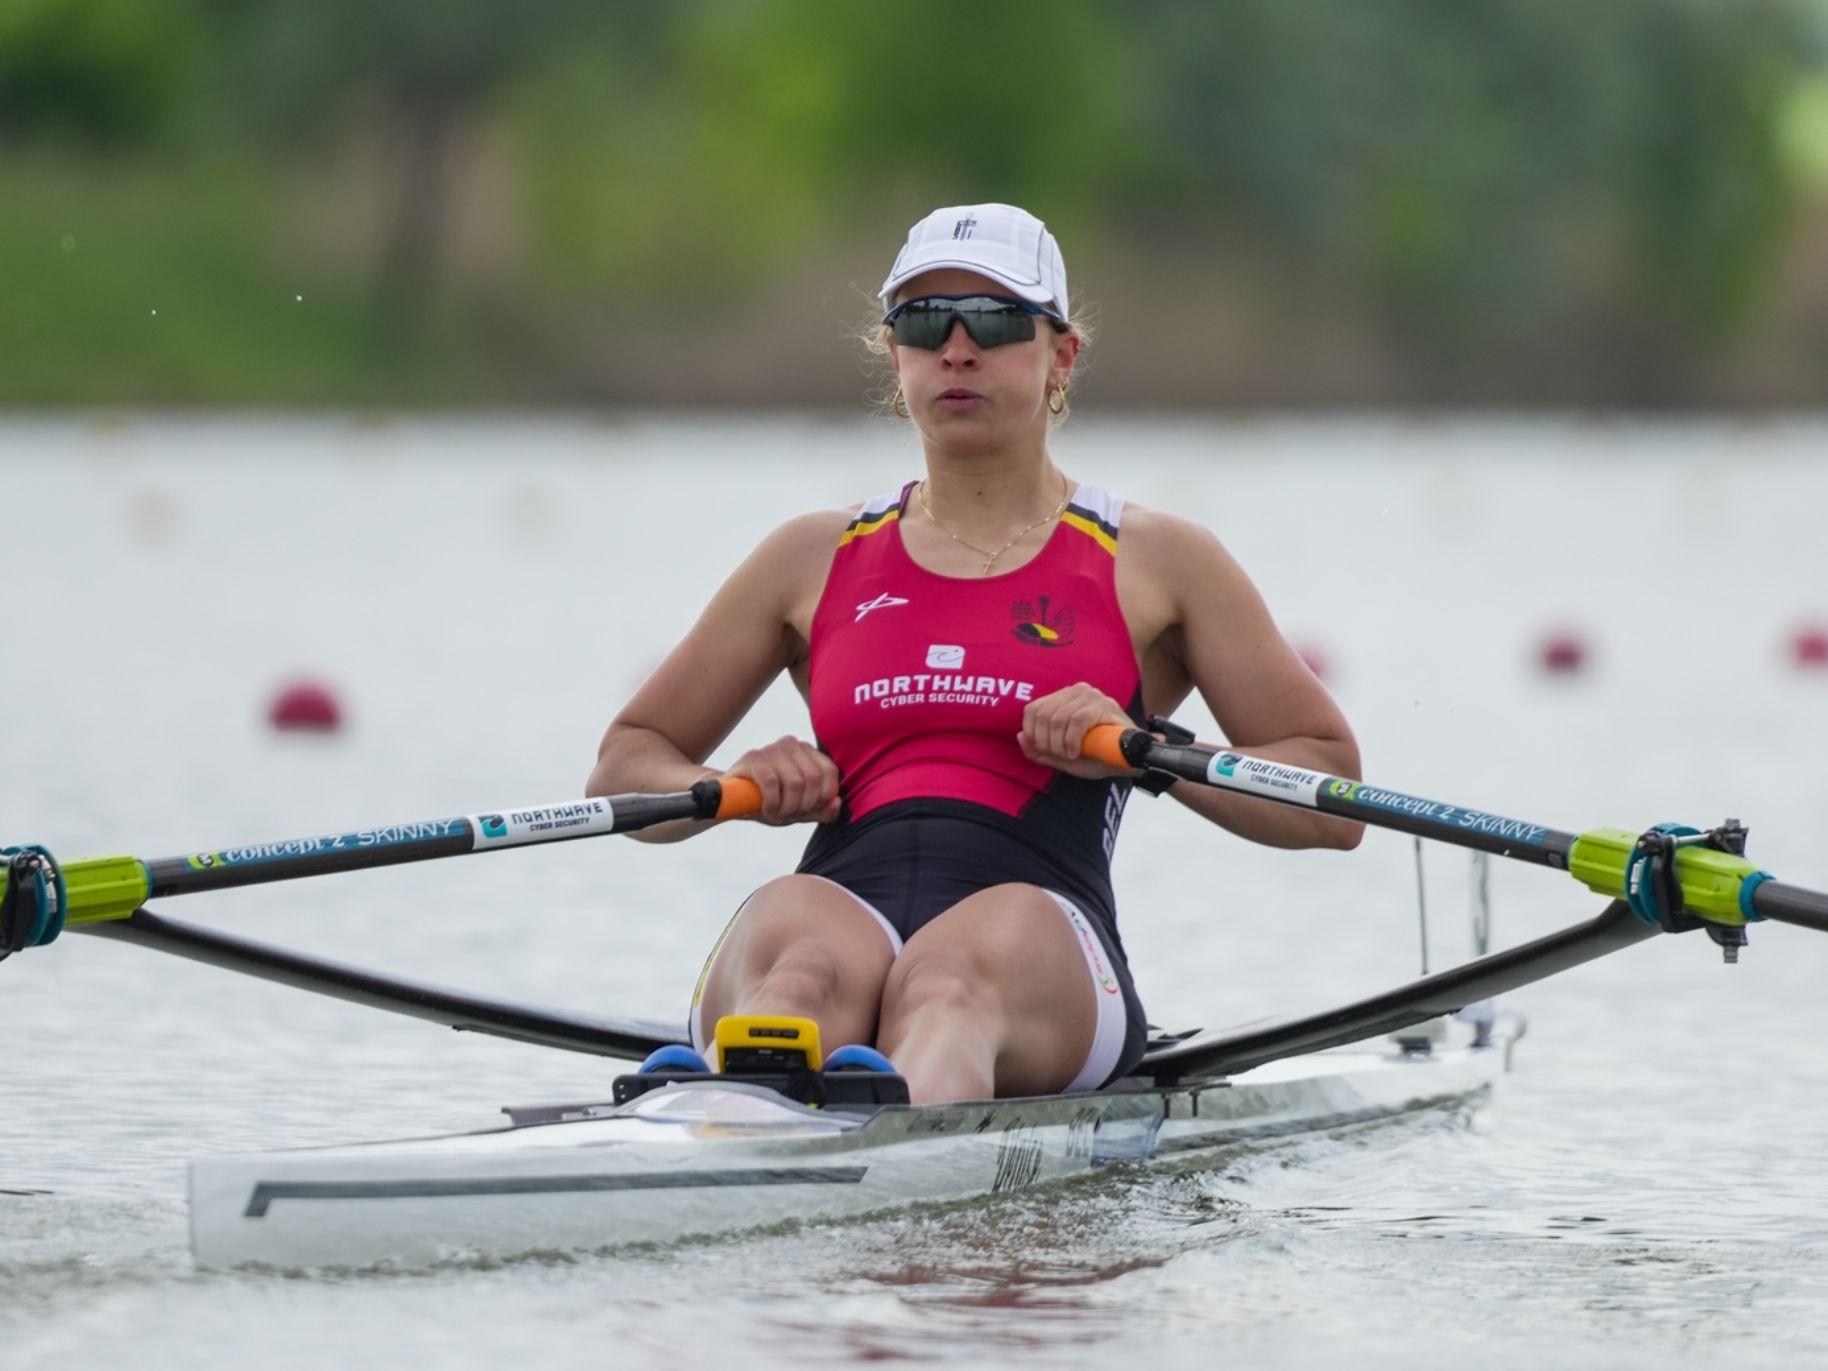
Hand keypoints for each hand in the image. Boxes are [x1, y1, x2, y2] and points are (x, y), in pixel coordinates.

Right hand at [724, 736, 841, 825]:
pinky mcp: (752, 757)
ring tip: (775, 813)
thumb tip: (837, 802)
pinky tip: (766, 809)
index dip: (822, 797)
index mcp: (807, 752)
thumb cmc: (769, 802)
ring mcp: (771, 748)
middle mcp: (791, 744)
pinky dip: (772, 803)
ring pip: (794, 781)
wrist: (732, 801)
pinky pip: (772, 782)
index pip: (829, 771)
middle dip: (802, 805)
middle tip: (788, 815)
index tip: (807, 810)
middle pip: (812, 779)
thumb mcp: (800, 810)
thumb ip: (822, 810)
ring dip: (786, 807)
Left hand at [1017, 684, 1137, 779]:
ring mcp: (1092, 696)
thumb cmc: (1096, 756)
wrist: (1129, 761)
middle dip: (1046, 742)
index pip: (1033, 709)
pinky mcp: (1105, 705)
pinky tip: (1077, 752)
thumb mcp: (1062, 757)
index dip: (1032, 734)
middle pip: (1044, 715)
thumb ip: (1039, 750)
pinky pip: (1077, 720)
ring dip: (1060, 744)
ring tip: (1070, 755)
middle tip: (1060, 756)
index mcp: (1063, 698)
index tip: (1044, 751)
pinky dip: (1072, 740)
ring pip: (1059, 718)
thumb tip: (1020, 737)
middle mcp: (1077, 691)